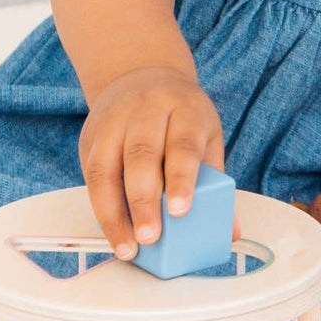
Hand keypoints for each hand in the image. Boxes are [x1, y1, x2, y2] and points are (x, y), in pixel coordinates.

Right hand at [79, 65, 225, 258]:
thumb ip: (216, 182)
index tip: (180, 211)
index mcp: (184, 109)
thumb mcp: (206, 137)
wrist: (140, 75)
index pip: (182, 144)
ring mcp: (114, 121)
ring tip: (127, 246)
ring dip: (114, 212)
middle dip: (144, 201)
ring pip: (106, 167)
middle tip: (151, 237)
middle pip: (141, 155)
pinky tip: (111, 229)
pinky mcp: (91, 136)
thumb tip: (231, 233)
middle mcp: (146, 110)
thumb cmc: (181, 117)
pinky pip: (90, 174)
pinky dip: (99, 207)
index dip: (181, 178)